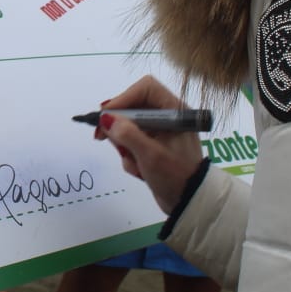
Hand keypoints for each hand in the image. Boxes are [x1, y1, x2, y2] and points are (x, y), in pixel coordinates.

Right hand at [97, 75, 203, 212]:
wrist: (189, 202)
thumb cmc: (176, 176)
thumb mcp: (151, 156)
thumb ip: (128, 135)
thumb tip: (105, 119)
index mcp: (174, 111)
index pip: (145, 89)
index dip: (123, 98)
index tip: (106, 116)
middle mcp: (167, 116)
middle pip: (132, 107)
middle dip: (119, 127)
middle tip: (101, 138)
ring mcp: (159, 131)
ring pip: (128, 127)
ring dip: (124, 146)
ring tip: (134, 163)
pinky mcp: (152, 145)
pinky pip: (130, 142)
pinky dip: (129, 156)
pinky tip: (139, 170)